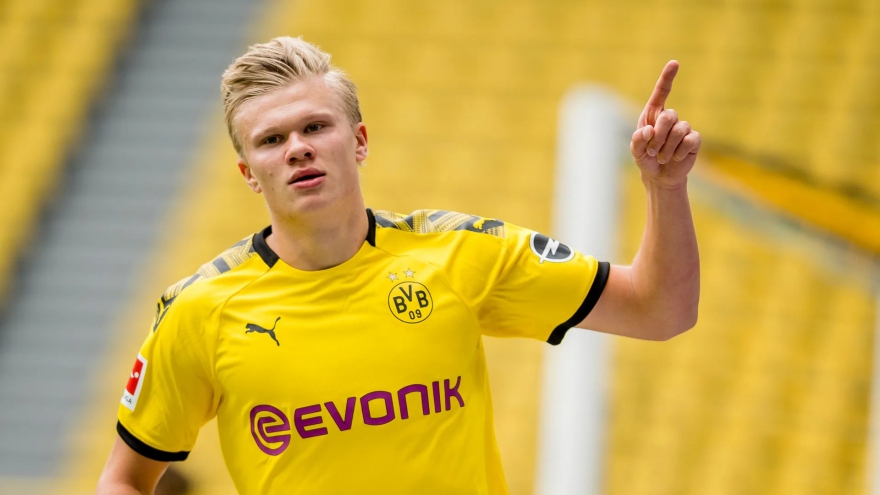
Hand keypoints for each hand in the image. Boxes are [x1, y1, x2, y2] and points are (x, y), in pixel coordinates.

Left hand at [631, 61, 700, 188]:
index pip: (662, 92)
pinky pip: (689, 140)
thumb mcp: (635, 151)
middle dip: (658, 136)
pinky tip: (675, 158)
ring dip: (666, 147)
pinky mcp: (694, 140)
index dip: (668, 77)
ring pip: (679, 130)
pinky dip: (679, 152)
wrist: (659, 176)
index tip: (674, 63)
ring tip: (661, 157)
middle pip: (669, 116)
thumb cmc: (646, 158)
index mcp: (654, 114)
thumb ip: (637, 140)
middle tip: (652, 151)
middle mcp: (670, 117)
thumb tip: (648, 130)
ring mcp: (684, 128)